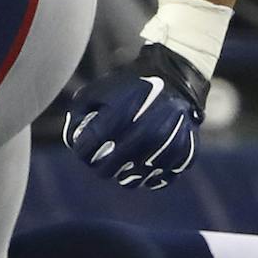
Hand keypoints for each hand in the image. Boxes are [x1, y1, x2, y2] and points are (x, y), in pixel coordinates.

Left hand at [63, 40, 207, 190]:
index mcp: (119, 116)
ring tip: (122, 163)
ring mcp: (166, 146)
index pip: (86, 150)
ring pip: (134, 179)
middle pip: (108, 170)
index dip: (82, 153)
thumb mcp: (97, 91)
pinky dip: (149, 175)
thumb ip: (79, 115)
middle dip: (100, 165)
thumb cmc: (128, 87)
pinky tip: (143, 163)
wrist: (172, 78)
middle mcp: (145, 133)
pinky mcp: (183, 154)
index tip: (85, 148)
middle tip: (102, 159)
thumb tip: (74, 142)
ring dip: (124, 173)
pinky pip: (159, 179)